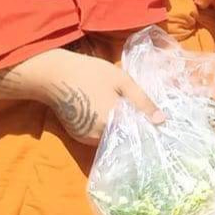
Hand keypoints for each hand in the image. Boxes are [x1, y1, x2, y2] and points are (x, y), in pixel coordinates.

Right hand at [25, 47, 162, 146]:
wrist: (53, 75)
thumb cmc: (89, 73)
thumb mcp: (121, 81)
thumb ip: (142, 101)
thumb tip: (161, 120)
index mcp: (112, 121)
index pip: (138, 135)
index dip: (148, 130)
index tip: (158, 126)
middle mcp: (98, 135)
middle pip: (125, 140)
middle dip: (135, 132)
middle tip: (144, 119)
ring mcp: (86, 138)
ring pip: (112, 140)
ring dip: (121, 132)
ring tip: (128, 117)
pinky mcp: (78, 136)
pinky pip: (99, 138)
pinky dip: (107, 130)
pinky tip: (111, 117)